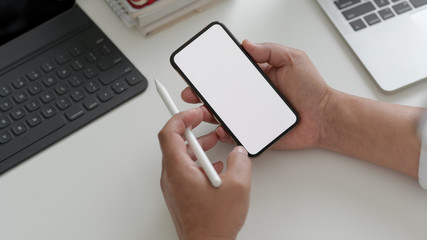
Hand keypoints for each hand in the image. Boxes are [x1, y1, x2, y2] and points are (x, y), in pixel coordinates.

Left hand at [158, 108, 251, 239]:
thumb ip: (240, 162)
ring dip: (196, 144)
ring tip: (214, 141)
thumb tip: (238, 152)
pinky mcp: (180, 194)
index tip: (194, 113)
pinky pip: (185, 169)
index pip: (169, 133)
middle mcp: (172, 177)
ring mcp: (174, 187)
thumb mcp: (237, 186)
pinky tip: (215, 166)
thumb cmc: (213, 224)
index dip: (180, 117)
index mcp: (179, 170)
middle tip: (204, 121)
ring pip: (180, 156)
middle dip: (190, 128)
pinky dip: (198, 160)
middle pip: (173, 142)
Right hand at [182, 40, 331, 149]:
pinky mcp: (256, 132)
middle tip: (192, 94)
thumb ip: (270, 50)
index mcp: (258, 77)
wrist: (324, 118)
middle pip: (221, 95)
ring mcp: (252, 114)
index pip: (230, 74)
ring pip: (224, 115)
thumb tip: (247, 44)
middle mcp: (252, 96)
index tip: (200, 73)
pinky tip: (221, 129)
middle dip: (203, 95)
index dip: (213, 74)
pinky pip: (236, 133)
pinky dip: (226, 133)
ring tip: (203, 112)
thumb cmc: (313, 90)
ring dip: (210, 114)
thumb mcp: (293, 60)